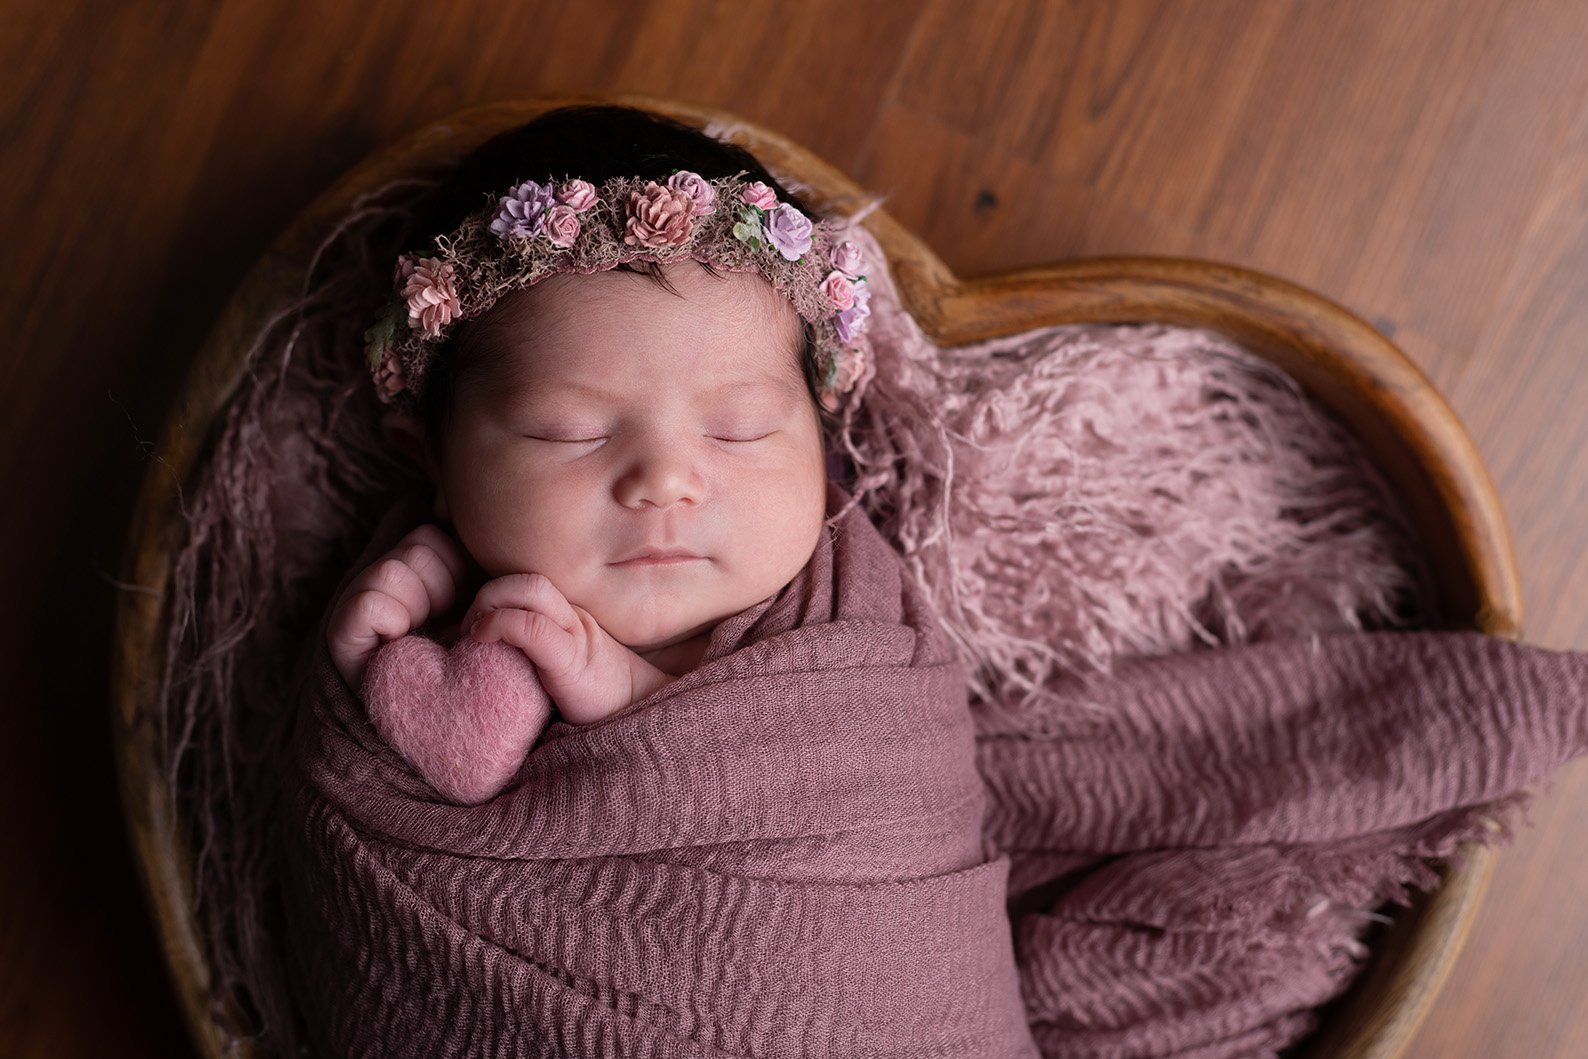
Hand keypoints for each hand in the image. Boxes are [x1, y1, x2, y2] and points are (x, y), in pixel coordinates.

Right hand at [325, 524, 468, 689]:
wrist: (445, 721)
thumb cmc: (471, 666)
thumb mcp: (484, 610)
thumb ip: (479, 570)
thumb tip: (467, 525)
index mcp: (417, 568)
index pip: (433, 534)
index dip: (455, 567)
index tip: (457, 603)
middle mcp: (383, 576)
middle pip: (419, 547)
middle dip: (442, 588)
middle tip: (439, 623)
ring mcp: (358, 599)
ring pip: (394, 571)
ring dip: (418, 607)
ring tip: (418, 635)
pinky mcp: (341, 629)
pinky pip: (371, 604)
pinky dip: (392, 623)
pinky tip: (399, 645)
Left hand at [461, 574, 672, 724]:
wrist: (637, 714)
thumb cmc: (592, 699)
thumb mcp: (556, 666)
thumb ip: (531, 650)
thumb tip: (482, 653)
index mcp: (567, 615)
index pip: (526, 582)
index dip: (492, 595)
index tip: (472, 629)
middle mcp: (572, 616)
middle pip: (525, 578)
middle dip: (486, 596)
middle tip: (470, 632)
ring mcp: (575, 633)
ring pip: (529, 588)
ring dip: (489, 604)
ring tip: (476, 636)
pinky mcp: (572, 658)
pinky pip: (533, 626)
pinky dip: (500, 624)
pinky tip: (484, 639)